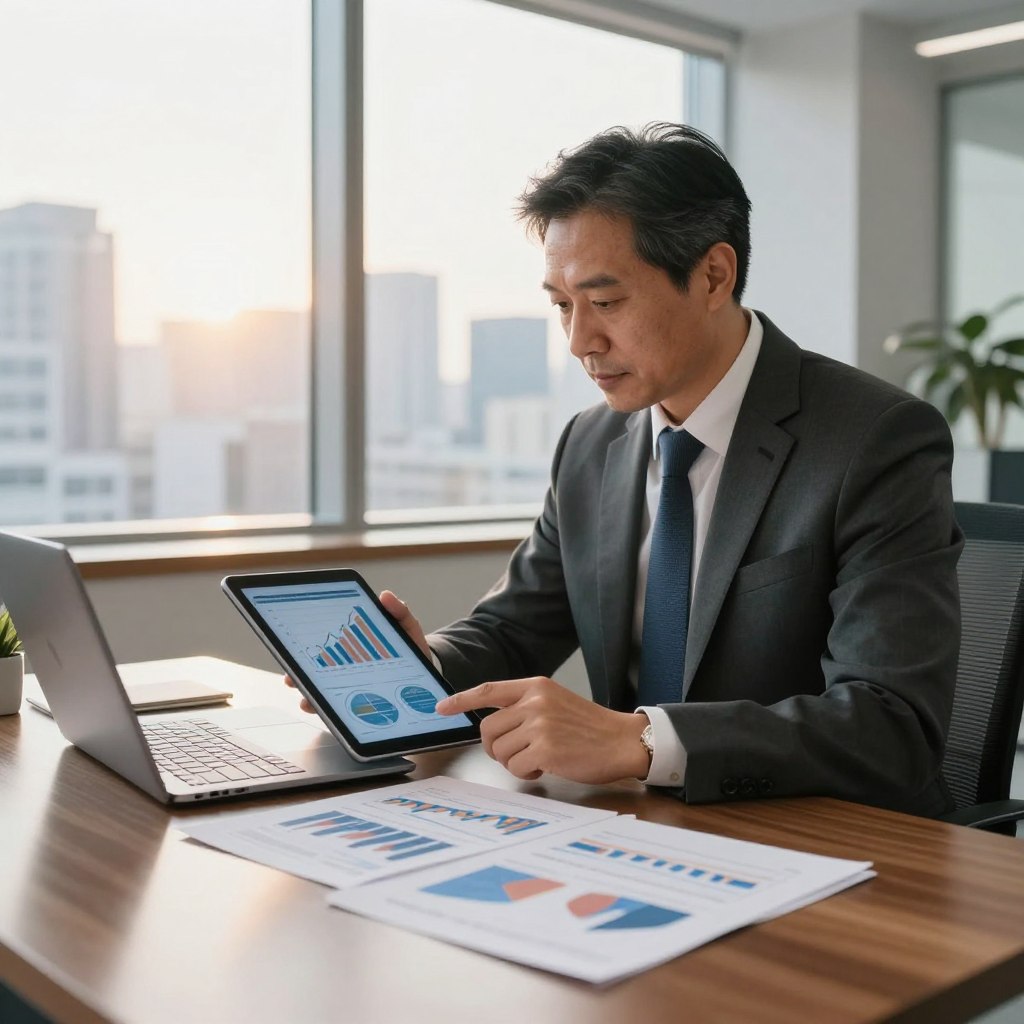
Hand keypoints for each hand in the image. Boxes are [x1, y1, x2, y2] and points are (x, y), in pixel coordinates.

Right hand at [284, 589, 431, 714]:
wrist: (426, 674)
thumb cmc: (410, 647)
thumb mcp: (406, 627)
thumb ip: (398, 611)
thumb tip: (384, 595)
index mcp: (352, 645)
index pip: (325, 643)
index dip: (306, 644)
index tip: (294, 643)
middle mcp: (345, 666)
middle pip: (315, 669)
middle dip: (298, 673)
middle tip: (291, 677)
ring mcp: (350, 685)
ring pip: (322, 691)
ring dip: (309, 695)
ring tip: (305, 699)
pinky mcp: (359, 703)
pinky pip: (339, 708)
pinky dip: (328, 710)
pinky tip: (324, 711)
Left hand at [435, 677, 649, 783]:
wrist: (622, 741)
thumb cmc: (590, 728)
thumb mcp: (556, 703)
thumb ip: (526, 707)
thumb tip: (493, 726)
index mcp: (536, 686)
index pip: (489, 690)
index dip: (461, 700)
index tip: (441, 708)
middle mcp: (535, 702)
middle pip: (488, 729)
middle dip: (496, 747)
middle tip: (518, 754)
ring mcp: (540, 725)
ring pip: (500, 751)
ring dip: (515, 762)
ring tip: (540, 759)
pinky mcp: (546, 749)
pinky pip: (516, 767)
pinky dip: (527, 773)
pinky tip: (547, 767)